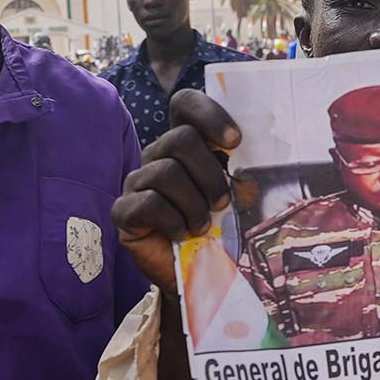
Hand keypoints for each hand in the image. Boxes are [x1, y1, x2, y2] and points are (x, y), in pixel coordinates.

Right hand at [115, 89, 239, 290]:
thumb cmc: (217, 232)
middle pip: (180, 139)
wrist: (195, 275)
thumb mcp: (234, 199)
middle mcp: (157, 156)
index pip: (184, 104)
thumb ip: (240, 175)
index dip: (208, 114)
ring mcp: (137, 181)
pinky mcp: (124, 210)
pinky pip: (150, 203)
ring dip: (194, 205)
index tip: (234, 141)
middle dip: (210, 174)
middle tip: (222, 203)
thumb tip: (255, 171)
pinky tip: (181, 235)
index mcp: (184, 144)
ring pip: (167, 172)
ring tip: (202, 226)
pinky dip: (174, 222)